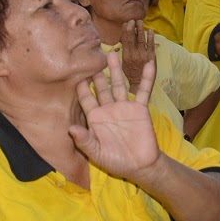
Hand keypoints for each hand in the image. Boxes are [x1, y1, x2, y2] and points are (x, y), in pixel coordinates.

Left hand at [69, 51, 159, 182]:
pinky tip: (148, 64)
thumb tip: (71, 129)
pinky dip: (146, 78)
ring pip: (118, 85)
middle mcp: (108, 109)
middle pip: (101, 87)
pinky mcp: (140, 109)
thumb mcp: (97, 153)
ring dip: (115, 70)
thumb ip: (85, 141)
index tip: (74, 72)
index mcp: (95, 118)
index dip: (80, 87)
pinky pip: (143, 91)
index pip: (85, 98)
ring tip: (111, 54)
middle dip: (96, 73)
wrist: (141, 167)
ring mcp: (124, 107)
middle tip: (90, 56)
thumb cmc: (116, 161)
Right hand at [119, 20, 154, 86]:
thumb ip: (124, 50)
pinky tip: (150, 31)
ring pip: (141, 40)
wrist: (140, 82)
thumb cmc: (130, 72)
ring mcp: (143, 55)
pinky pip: (151, 45)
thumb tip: (122, 39)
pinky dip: (150, 38)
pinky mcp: (151, 57)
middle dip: (132, 28)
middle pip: (132, 38)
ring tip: (140, 22)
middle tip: (132, 20)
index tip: (126, 23)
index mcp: (126, 55)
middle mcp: (134, 54)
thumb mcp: (123, 62)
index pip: (125, 40)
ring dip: (140, 30)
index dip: (126, 30)